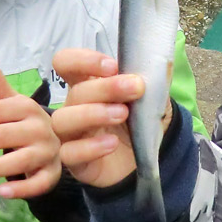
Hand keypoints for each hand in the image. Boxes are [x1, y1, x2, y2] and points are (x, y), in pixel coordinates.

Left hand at [0, 52, 60, 199]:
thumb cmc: (22, 123)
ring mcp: (48, 151)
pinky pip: (38, 183)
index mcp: (27, 106)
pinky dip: (20, 188)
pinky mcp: (52, 174)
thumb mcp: (9, 102)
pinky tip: (0, 192)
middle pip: (2, 135)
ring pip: (19, 160)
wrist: (55, 144)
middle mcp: (41, 127)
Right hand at [50, 49, 145, 187]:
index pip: (66, 62)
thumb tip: (158, 60)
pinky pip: (69, 153)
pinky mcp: (75, 161)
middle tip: (135, 88)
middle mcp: (74, 106)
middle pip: (75, 92)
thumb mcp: (149, 92)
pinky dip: (90, 147)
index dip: (83, 60)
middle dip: (106, 87)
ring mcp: (71, 134)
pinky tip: (112, 143)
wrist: (146, 151)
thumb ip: (151, 76)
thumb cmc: (139, 115)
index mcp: (87, 82)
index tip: (113, 67)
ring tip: (122, 114)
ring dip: (93, 114)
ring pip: (63, 120)